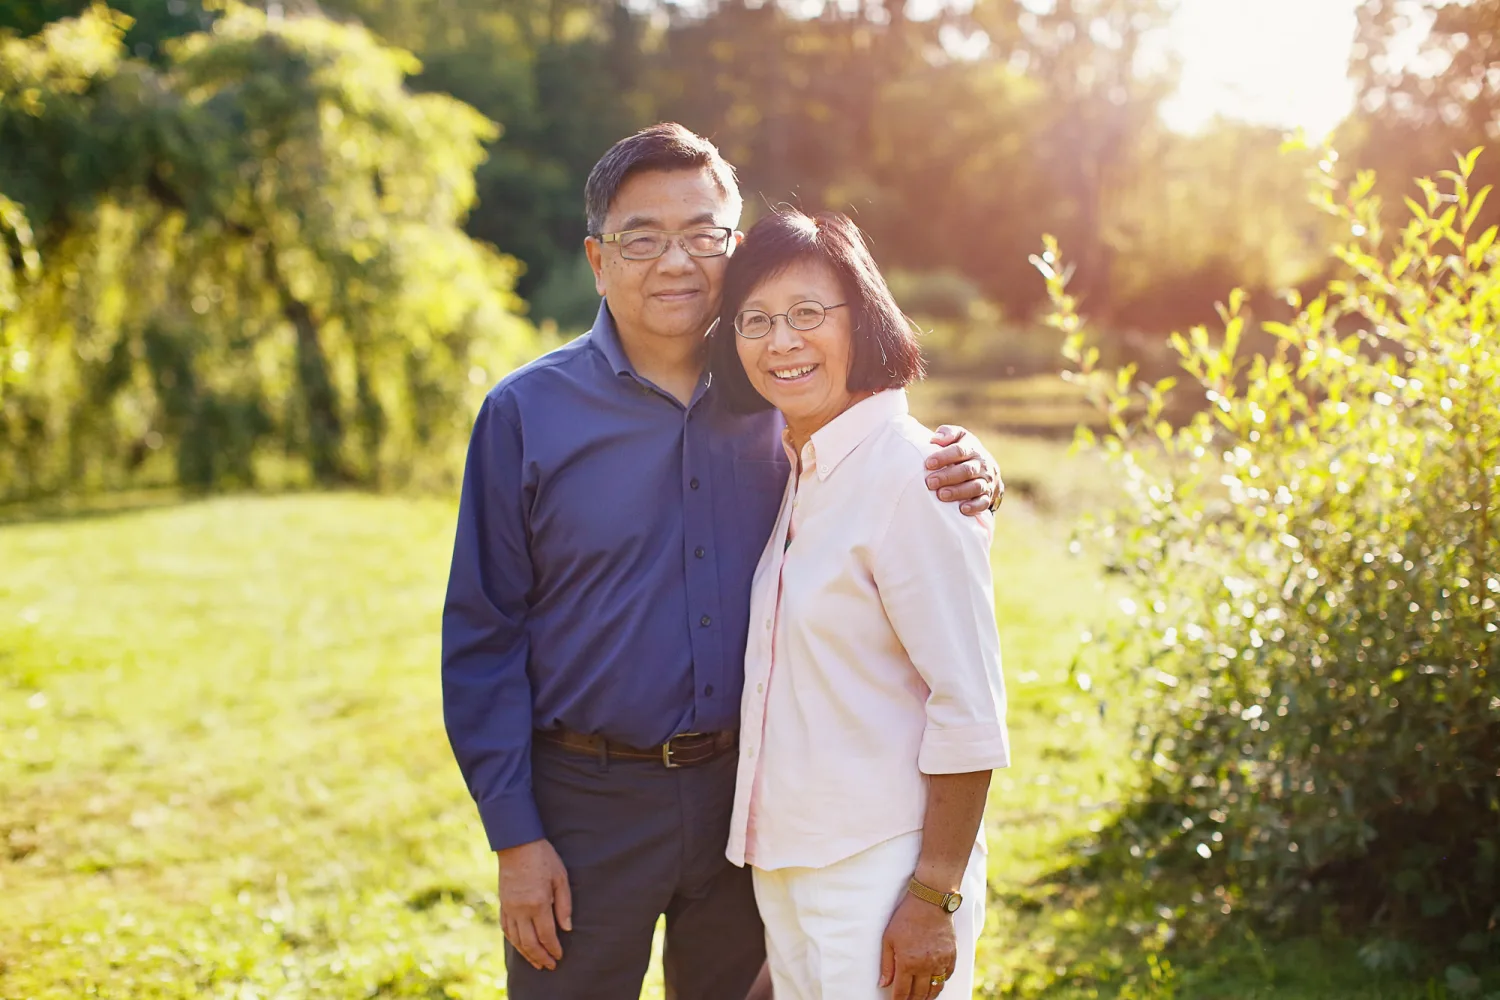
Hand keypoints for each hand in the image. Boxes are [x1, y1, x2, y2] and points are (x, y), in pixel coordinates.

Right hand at [497, 838, 572, 970]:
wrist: (517, 843)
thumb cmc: (544, 857)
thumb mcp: (561, 877)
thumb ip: (564, 905)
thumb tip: (567, 928)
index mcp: (538, 903)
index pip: (546, 935)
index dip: (553, 948)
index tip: (560, 956)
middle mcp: (521, 909)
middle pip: (530, 943)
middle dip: (540, 957)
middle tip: (550, 966)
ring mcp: (509, 907)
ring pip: (516, 939)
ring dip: (526, 954)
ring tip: (536, 963)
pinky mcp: (503, 903)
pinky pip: (506, 928)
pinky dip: (513, 941)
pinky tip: (520, 946)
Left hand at [879, 893, 957, 999]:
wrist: (929, 902)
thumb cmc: (906, 918)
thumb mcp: (888, 939)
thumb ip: (886, 964)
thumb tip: (883, 984)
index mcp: (907, 962)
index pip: (902, 992)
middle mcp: (925, 965)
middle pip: (919, 994)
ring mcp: (940, 961)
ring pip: (935, 989)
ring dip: (927, 997)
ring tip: (921, 998)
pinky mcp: (951, 956)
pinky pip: (947, 976)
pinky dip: (940, 982)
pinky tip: (934, 983)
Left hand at [926, 425, 1003, 515]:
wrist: (987, 468)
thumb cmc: (964, 451)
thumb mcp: (958, 437)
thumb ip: (947, 433)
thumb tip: (936, 439)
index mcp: (972, 448)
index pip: (960, 450)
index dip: (944, 456)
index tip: (928, 463)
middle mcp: (982, 464)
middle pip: (966, 470)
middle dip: (947, 476)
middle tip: (930, 482)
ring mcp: (986, 481)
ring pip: (975, 487)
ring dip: (958, 492)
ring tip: (941, 495)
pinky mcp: (988, 496)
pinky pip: (983, 502)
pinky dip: (974, 506)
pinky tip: (962, 509)